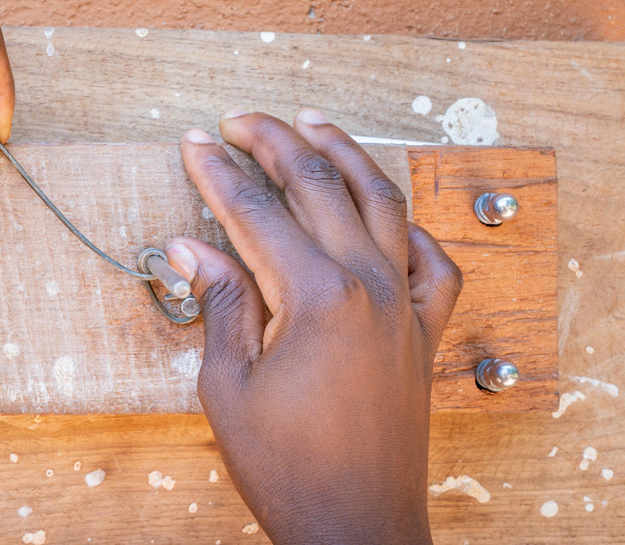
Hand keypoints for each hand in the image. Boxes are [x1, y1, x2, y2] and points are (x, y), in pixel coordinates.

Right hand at [163, 109, 461, 543]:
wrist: (356, 527)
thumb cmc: (288, 467)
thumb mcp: (229, 386)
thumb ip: (219, 304)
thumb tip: (194, 249)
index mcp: (316, 297)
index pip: (257, 210)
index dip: (218, 172)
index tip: (194, 143)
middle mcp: (370, 286)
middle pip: (319, 187)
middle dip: (275, 143)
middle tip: (239, 120)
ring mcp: (405, 305)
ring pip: (381, 203)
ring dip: (343, 156)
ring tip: (313, 123)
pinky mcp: (424, 332)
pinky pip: (430, 261)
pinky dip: (408, 227)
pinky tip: (387, 212)